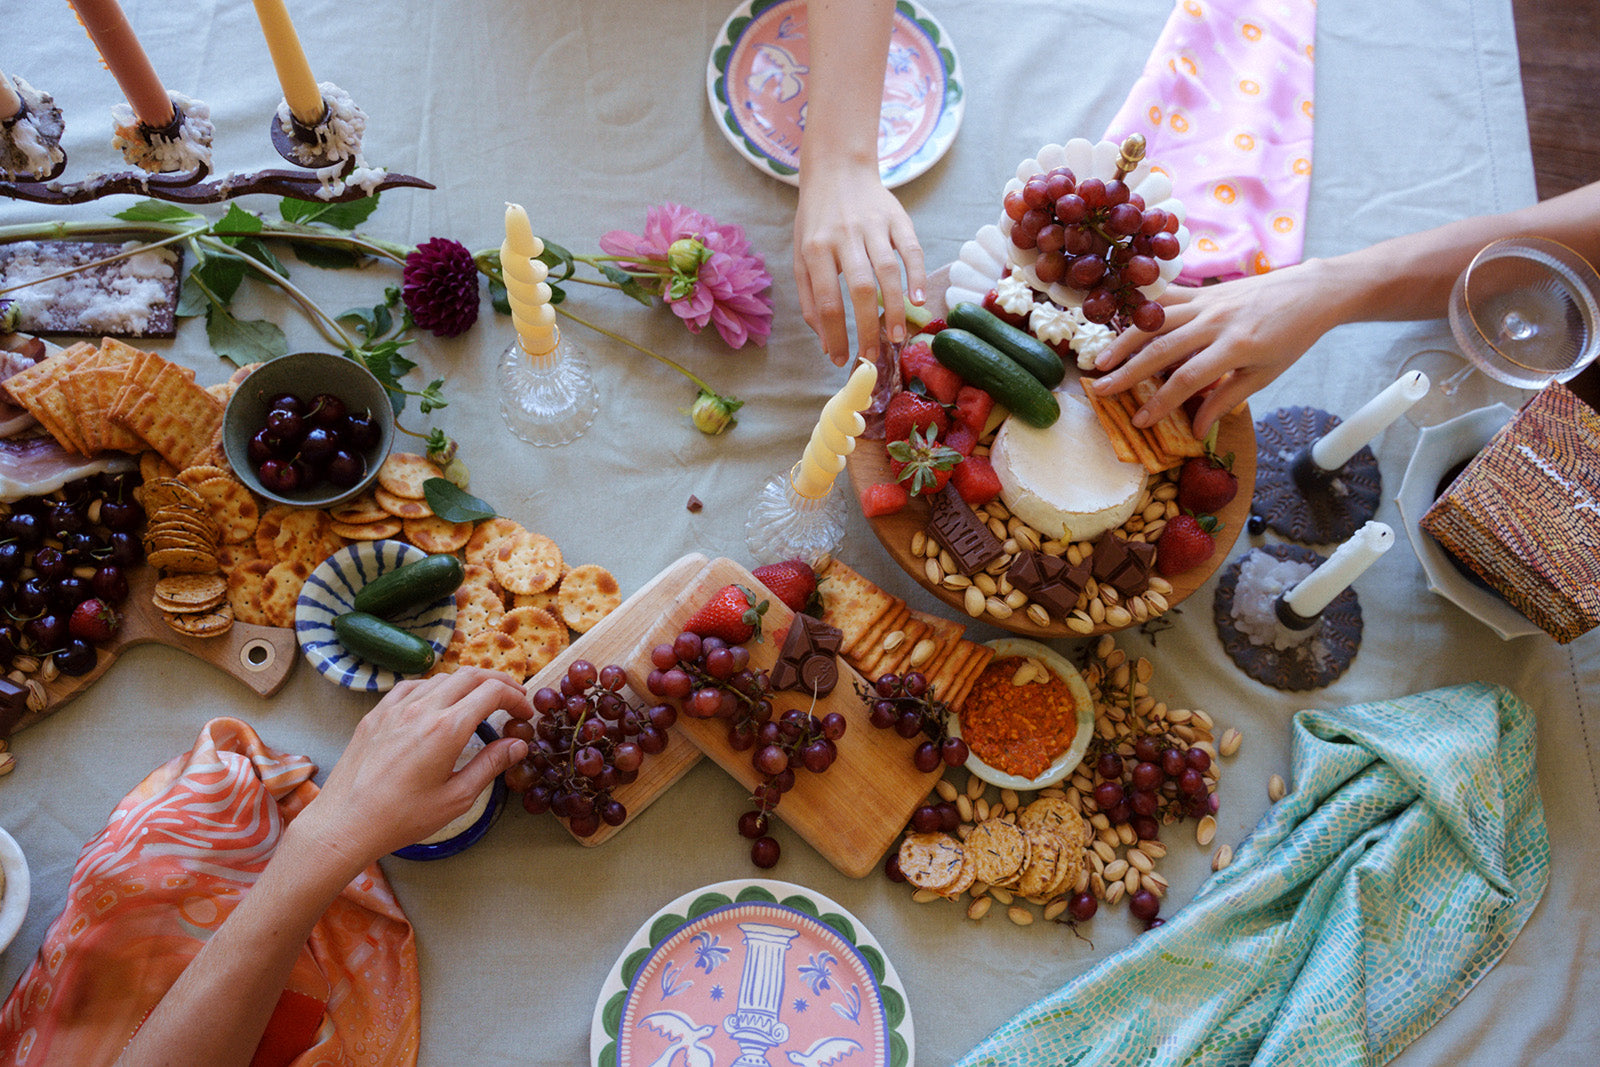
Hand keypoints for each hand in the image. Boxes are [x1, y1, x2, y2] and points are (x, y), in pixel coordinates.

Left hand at [287, 668, 532, 877]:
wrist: (345, 823)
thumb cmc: (402, 818)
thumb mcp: (456, 798)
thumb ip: (490, 765)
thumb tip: (517, 745)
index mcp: (447, 729)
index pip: (492, 692)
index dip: (515, 698)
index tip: (524, 713)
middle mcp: (422, 709)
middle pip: (470, 675)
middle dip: (498, 683)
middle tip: (512, 699)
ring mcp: (395, 708)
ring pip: (441, 678)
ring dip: (467, 684)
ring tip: (478, 702)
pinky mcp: (376, 714)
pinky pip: (411, 687)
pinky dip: (434, 688)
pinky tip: (437, 703)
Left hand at [794, 161, 925, 366]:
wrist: (838, 168)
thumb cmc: (817, 221)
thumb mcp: (801, 254)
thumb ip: (809, 297)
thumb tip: (825, 340)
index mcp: (815, 247)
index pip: (826, 300)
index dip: (834, 334)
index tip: (840, 359)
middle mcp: (844, 235)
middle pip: (859, 289)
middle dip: (866, 327)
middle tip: (872, 356)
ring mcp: (873, 225)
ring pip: (887, 271)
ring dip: (894, 308)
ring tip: (896, 337)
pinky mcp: (897, 217)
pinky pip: (911, 249)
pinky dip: (917, 275)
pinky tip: (918, 301)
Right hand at [1089, 262, 1337, 434]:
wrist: (1310, 292)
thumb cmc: (1291, 338)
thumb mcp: (1264, 375)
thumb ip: (1226, 400)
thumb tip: (1195, 430)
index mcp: (1235, 347)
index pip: (1186, 379)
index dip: (1159, 403)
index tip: (1139, 421)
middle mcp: (1216, 321)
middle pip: (1161, 349)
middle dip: (1127, 373)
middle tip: (1100, 390)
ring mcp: (1207, 301)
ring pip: (1156, 320)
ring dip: (1124, 341)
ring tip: (1100, 360)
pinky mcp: (1203, 289)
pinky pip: (1166, 297)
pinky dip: (1141, 309)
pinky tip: (1119, 322)